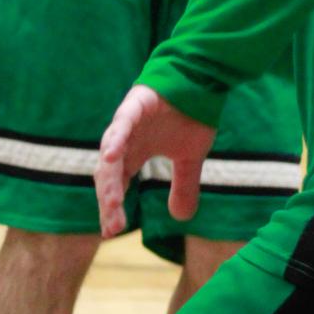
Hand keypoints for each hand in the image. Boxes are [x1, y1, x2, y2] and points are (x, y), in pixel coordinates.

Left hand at [95, 84, 214, 239]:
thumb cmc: (192, 114)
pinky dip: (116, 139)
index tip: (112, 233)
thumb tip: (180, 218)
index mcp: (135, 152)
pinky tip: (112, 157)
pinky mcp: (135, 104)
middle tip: (111, 227)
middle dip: (109, 201)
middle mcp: (126, 139)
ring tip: (111, 203)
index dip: (113, 207)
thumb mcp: (190, 159)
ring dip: (110, 178)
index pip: (118, 184)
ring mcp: (128, 121)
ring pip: (111, 153)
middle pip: (109, 174)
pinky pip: (121, 123)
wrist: (204, 80)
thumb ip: (184, 186)